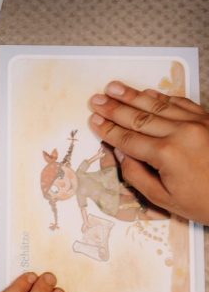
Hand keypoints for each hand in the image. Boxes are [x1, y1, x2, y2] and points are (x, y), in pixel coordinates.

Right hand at [89, 81, 208, 223]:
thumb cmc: (207, 203)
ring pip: (157, 105)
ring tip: (113, 88)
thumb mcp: (166, 200)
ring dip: (132, 95)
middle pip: (138, 117)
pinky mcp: (208, 119)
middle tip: (96, 100)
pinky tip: (146, 92)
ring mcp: (197, 123)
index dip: (108, 129)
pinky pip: (179, 102)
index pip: (127, 139)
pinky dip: (160, 97)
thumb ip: (137, 175)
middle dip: (114, 108)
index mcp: (166, 155)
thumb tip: (121, 152)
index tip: (93, 120)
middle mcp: (181, 133)